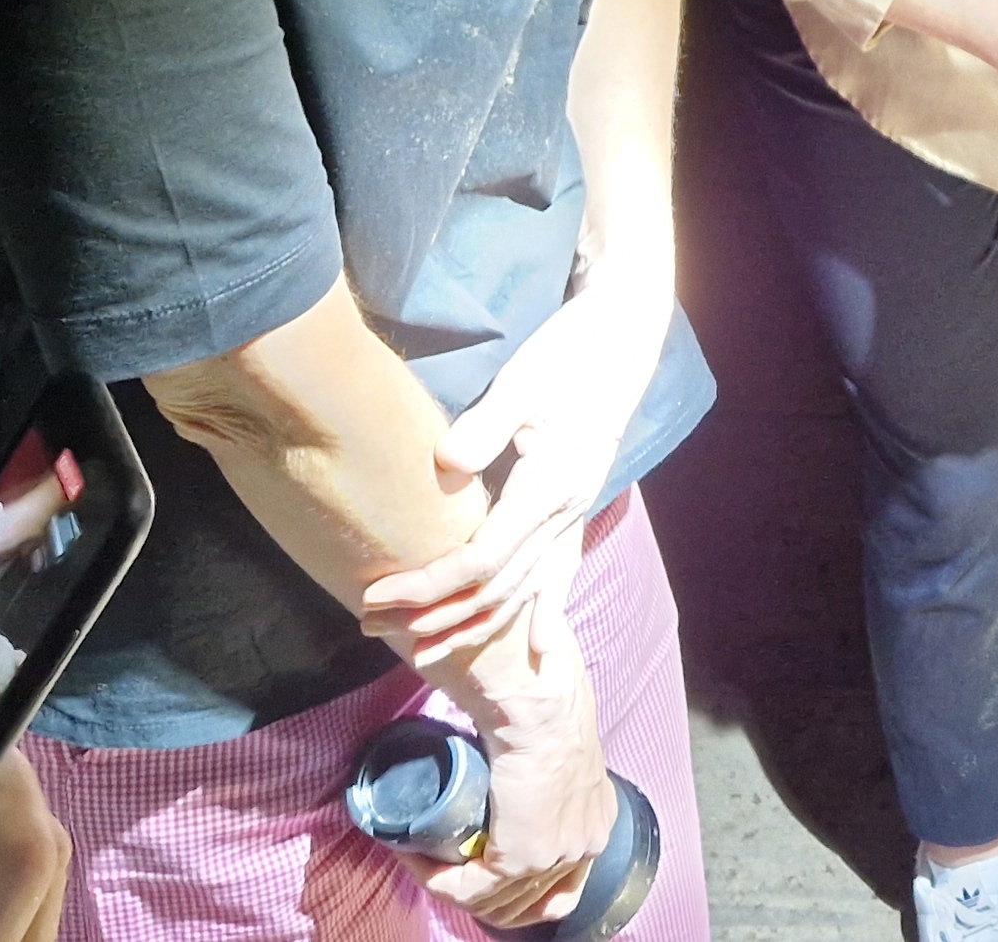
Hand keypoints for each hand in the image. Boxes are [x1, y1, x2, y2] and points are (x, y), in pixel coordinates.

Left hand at [360, 273, 668, 661]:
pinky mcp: (575, 511)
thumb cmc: (566, 356)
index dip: (429, 583)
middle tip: (377, 628)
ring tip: (426, 654)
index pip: (483, 558)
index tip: (380, 592)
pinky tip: (540, 647)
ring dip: (474, 627)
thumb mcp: (524, 382)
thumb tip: (445, 462)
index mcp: (549, 487)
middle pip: (498, 588)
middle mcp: (566, 514)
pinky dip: (545, 613)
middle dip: (437, 616)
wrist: (620, 343)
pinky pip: (558, 576)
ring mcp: (575, 516)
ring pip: (526, 593)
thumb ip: (485, 425)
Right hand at [414, 602, 614, 927]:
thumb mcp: (555, 747)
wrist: (540, 707)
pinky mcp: (523, 859)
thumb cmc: (546, 709)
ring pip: (498, 903)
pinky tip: (419, 861)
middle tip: (444, 870)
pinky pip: (472, 892)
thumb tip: (508, 757)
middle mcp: (586, 845)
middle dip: (484, 898)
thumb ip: (539, 763)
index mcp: (596, 820)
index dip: (518, 888)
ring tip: (425, 860)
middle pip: (531, 902)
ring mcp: (557, 857)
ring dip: (454, 889)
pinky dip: (439, 882)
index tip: (478, 865)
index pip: (562, 884)